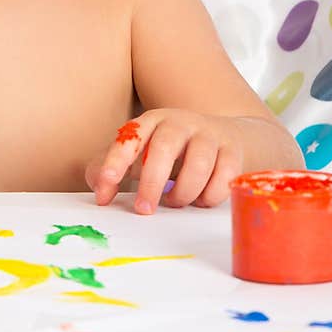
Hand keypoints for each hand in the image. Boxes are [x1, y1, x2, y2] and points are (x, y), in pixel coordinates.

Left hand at [85, 109, 243, 214]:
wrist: (224, 136)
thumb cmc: (172, 150)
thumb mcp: (139, 153)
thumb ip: (112, 168)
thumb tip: (99, 190)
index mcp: (151, 121)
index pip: (130, 138)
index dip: (116, 162)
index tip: (105, 187)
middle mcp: (180, 123)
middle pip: (165, 148)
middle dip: (152, 183)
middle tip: (143, 210)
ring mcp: (209, 135)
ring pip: (198, 165)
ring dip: (183, 193)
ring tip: (174, 202)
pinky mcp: (233, 151)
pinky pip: (224, 178)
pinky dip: (209, 196)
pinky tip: (200, 198)